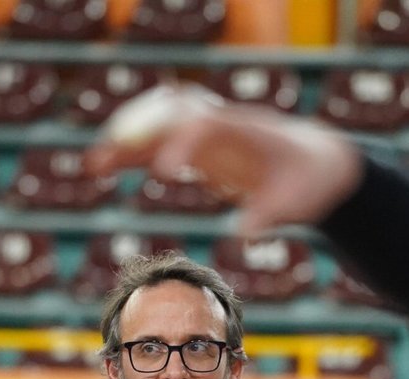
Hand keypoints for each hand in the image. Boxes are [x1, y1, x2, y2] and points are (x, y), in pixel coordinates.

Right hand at [88, 90, 364, 236]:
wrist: (314, 162)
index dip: (181, 142)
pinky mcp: (196, 147)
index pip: (207, 124)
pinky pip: (156, 143)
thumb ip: (270, 214)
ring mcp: (206, 132)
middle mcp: (221, 123)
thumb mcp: (297, 202)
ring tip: (93, 165)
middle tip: (109, 159)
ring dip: (125, 139)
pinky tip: (102, 167)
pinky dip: (129, 152)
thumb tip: (244, 234)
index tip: (162, 173)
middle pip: (171, 114)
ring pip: (156, 125)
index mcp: (247, 130)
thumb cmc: (306, 182)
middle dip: (140, 133)